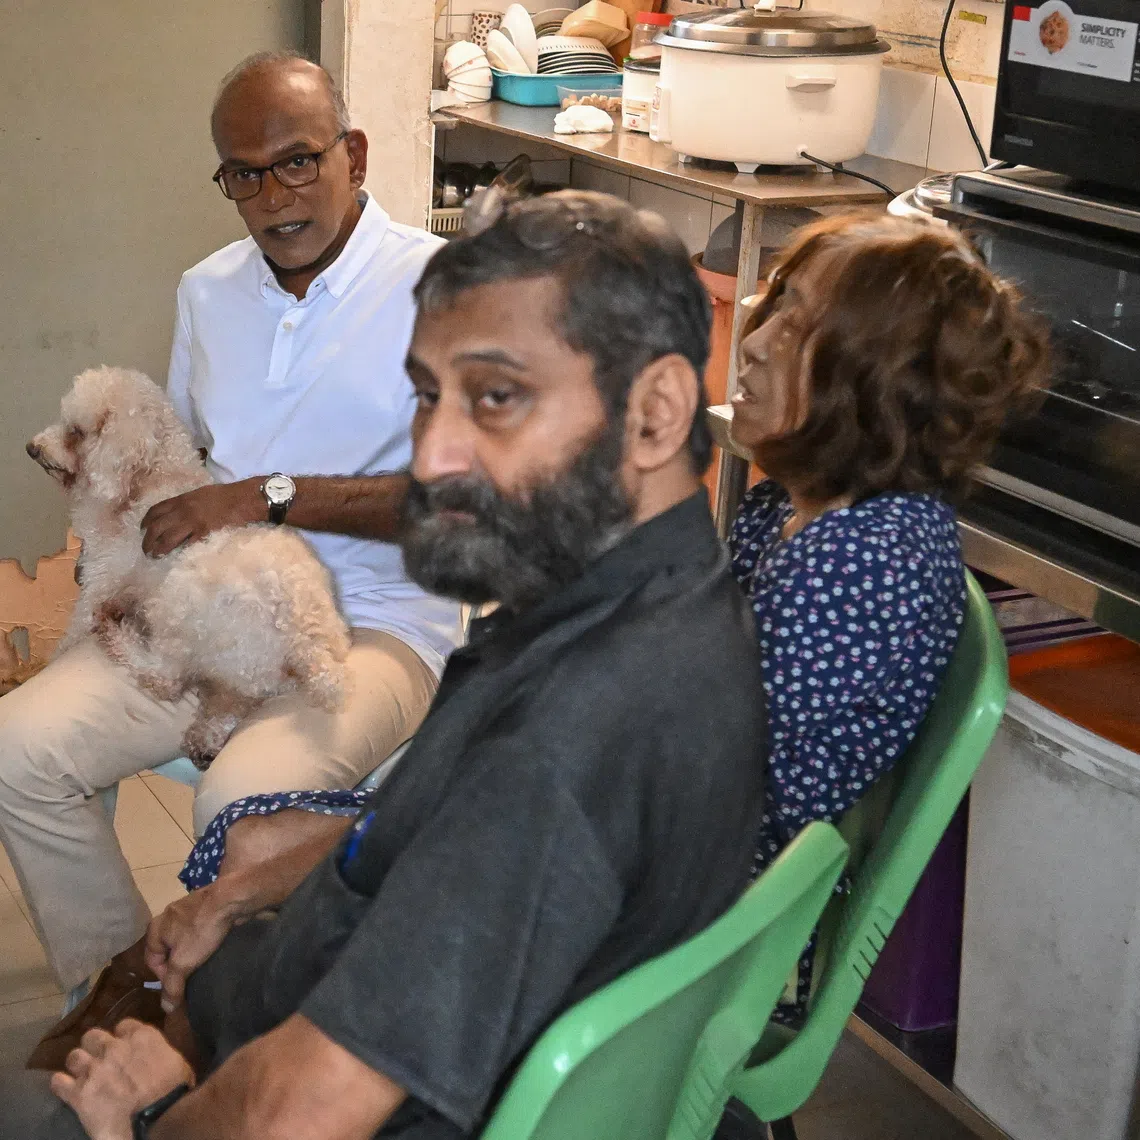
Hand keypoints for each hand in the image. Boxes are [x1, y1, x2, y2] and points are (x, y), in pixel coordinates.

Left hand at [50, 1021, 193, 1139]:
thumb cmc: (175, 1090)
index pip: (123, 1025)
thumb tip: (154, 1056)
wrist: (158, 1117)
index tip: (125, 1046)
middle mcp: (114, 1047)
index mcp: (141, 1037)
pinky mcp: (79, 1094)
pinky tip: (65, 1088)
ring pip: (73, 1056)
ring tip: (82, 1074)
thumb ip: (157, 1052)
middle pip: (92, 1036)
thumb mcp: (175, 1061)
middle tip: (100, 1059)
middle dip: (94, 1046)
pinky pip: (58, 1082)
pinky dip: (60, 1084)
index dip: (122, 1036)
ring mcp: (94, 1069)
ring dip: (78, 1065)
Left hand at [141, 479, 263, 557]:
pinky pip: (187, 544)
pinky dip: (179, 551)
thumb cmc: (226, 495)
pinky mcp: (203, 533)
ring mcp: (192, 522)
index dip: (146, 521)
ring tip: (154, 555)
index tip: (142, 529)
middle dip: (148, 539)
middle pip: (157, 526)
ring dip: (158, 548)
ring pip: (167, 537)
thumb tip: (179, 512)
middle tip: (146, 549)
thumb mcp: (201, 494)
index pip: (156, 510)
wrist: (244, 499)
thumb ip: (188, 503)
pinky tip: (175, 557)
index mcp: (182, 499)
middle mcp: (183, 510)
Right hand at [145, 882, 239, 1013]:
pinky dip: (204, 939)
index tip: (179, 985)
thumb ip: (172, 985)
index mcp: (155, 927)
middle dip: (178, 964)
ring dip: (192, 951)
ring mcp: (186, 908)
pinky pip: (199, 928)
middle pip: (168, 949)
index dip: (163, 977)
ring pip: (184, 938)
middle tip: (191, 975)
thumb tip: (166, 1008)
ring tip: (204, 962)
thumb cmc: (201, 930)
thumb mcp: (183, 962)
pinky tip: (215, 946)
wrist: (230, 898)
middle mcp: (167, 916)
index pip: (152, 960)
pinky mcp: (205, 905)